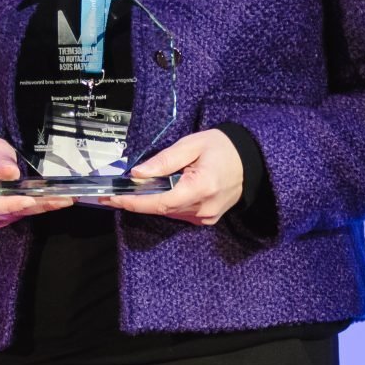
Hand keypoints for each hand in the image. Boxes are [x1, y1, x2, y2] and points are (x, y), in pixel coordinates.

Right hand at [0, 133, 71, 229]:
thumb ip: (0, 158)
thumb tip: (12, 173)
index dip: (9, 204)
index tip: (30, 199)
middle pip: (4, 213)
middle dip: (36, 206)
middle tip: (62, 200)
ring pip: (10, 217)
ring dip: (36, 209)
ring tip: (61, 200)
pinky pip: (10, 218)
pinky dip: (28, 210)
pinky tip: (46, 202)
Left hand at [97, 130, 244, 224]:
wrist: (251, 160)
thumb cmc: (223, 148)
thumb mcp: (192, 144)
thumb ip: (164, 160)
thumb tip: (137, 174)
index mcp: (201, 188)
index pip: (159, 202)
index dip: (134, 202)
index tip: (113, 198)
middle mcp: (203, 208)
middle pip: (161, 210)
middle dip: (136, 202)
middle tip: (112, 193)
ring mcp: (206, 217)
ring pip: (169, 213)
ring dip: (150, 203)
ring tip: (131, 191)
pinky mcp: (207, 219)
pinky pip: (179, 214)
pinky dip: (166, 204)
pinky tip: (158, 192)